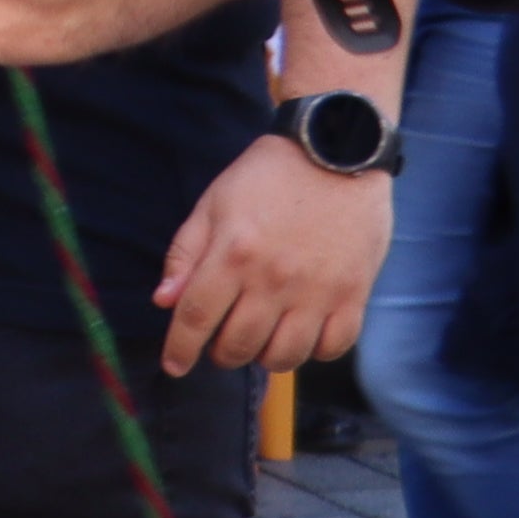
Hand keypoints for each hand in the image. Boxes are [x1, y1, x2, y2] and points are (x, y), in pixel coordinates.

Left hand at [153, 141, 389, 375]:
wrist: (336, 152)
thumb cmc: (267, 177)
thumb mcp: (213, 205)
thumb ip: (185, 255)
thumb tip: (164, 302)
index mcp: (233, 254)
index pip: (196, 318)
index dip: (180, 349)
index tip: (174, 366)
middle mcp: (274, 279)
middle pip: (237, 345)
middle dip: (221, 353)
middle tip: (221, 342)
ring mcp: (317, 290)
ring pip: (284, 356)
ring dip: (264, 357)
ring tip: (260, 338)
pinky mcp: (354, 294)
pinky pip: (332, 348)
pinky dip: (313, 351)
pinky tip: (301, 334)